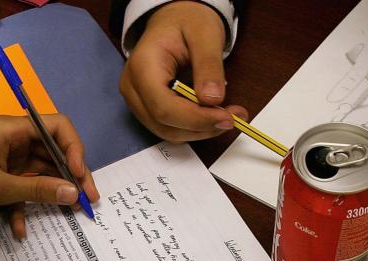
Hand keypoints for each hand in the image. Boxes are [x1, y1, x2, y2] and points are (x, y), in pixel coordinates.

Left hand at [0, 114, 97, 238]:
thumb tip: (72, 194)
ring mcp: (12, 158)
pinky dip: (26, 207)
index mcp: (13, 130)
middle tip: (88, 199)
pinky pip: (26, 188)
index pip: (56, 127)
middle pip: (56, 152)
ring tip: (72, 212)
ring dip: (56, 192)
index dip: (73, 148)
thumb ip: (36, 190)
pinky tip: (20, 230)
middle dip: (72, 175)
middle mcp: (16, 140)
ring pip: (44, 172)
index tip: (78, 174)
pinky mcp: (6, 177)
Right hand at [119, 1, 247, 141]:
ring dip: (201, 130)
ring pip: (167, 131)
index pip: (164, 107)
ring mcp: (137, 101)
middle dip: (202, 126)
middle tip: (234, 117)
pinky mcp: (148, 109)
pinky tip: (213, 115)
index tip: (226, 117)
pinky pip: (170, 127)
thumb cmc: (186, 22)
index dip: (195, 119)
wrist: (173, 21)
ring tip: (228, 115)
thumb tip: (213, 100)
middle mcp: (133, 88)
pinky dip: (195, 127)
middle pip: (164, 123)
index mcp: (142, 66)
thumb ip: (208, 65)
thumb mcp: (205, 34)